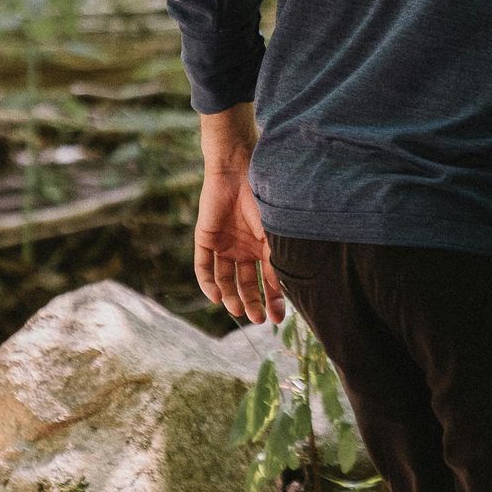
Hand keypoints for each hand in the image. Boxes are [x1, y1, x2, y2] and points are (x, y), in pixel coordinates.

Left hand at [195, 108, 285, 324]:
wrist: (238, 172)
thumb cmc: (263, 200)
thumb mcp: (274, 235)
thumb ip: (276, 260)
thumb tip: (287, 291)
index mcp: (263, 248)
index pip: (269, 281)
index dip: (274, 301)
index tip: (278, 319)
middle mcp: (244, 249)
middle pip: (247, 285)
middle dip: (252, 303)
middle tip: (257, 319)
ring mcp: (224, 245)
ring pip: (226, 280)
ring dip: (231, 297)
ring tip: (237, 311)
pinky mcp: (205, 239)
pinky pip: (204, 267)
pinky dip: (208, 283)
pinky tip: (216, 297)